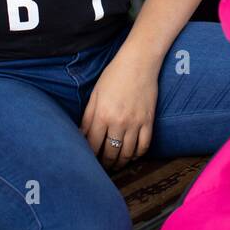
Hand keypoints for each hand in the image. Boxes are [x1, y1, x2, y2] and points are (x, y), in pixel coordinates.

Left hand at [80, 48, 158, 170]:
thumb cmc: (114, 75)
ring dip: (120, 162)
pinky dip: (137, 154)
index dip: (89, 156)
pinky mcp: (149, 121)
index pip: (93, 145)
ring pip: (127, 153)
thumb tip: (80, 136)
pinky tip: (132, 155)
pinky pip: (144, 146)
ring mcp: (136, 123)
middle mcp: (119, 122)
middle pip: (110, 152)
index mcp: (102, 114)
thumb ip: (88, 117)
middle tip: (101, 167)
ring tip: (115, 164)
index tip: (87, 161)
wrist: (139, 62)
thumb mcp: (95, 94)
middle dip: (104, 163)